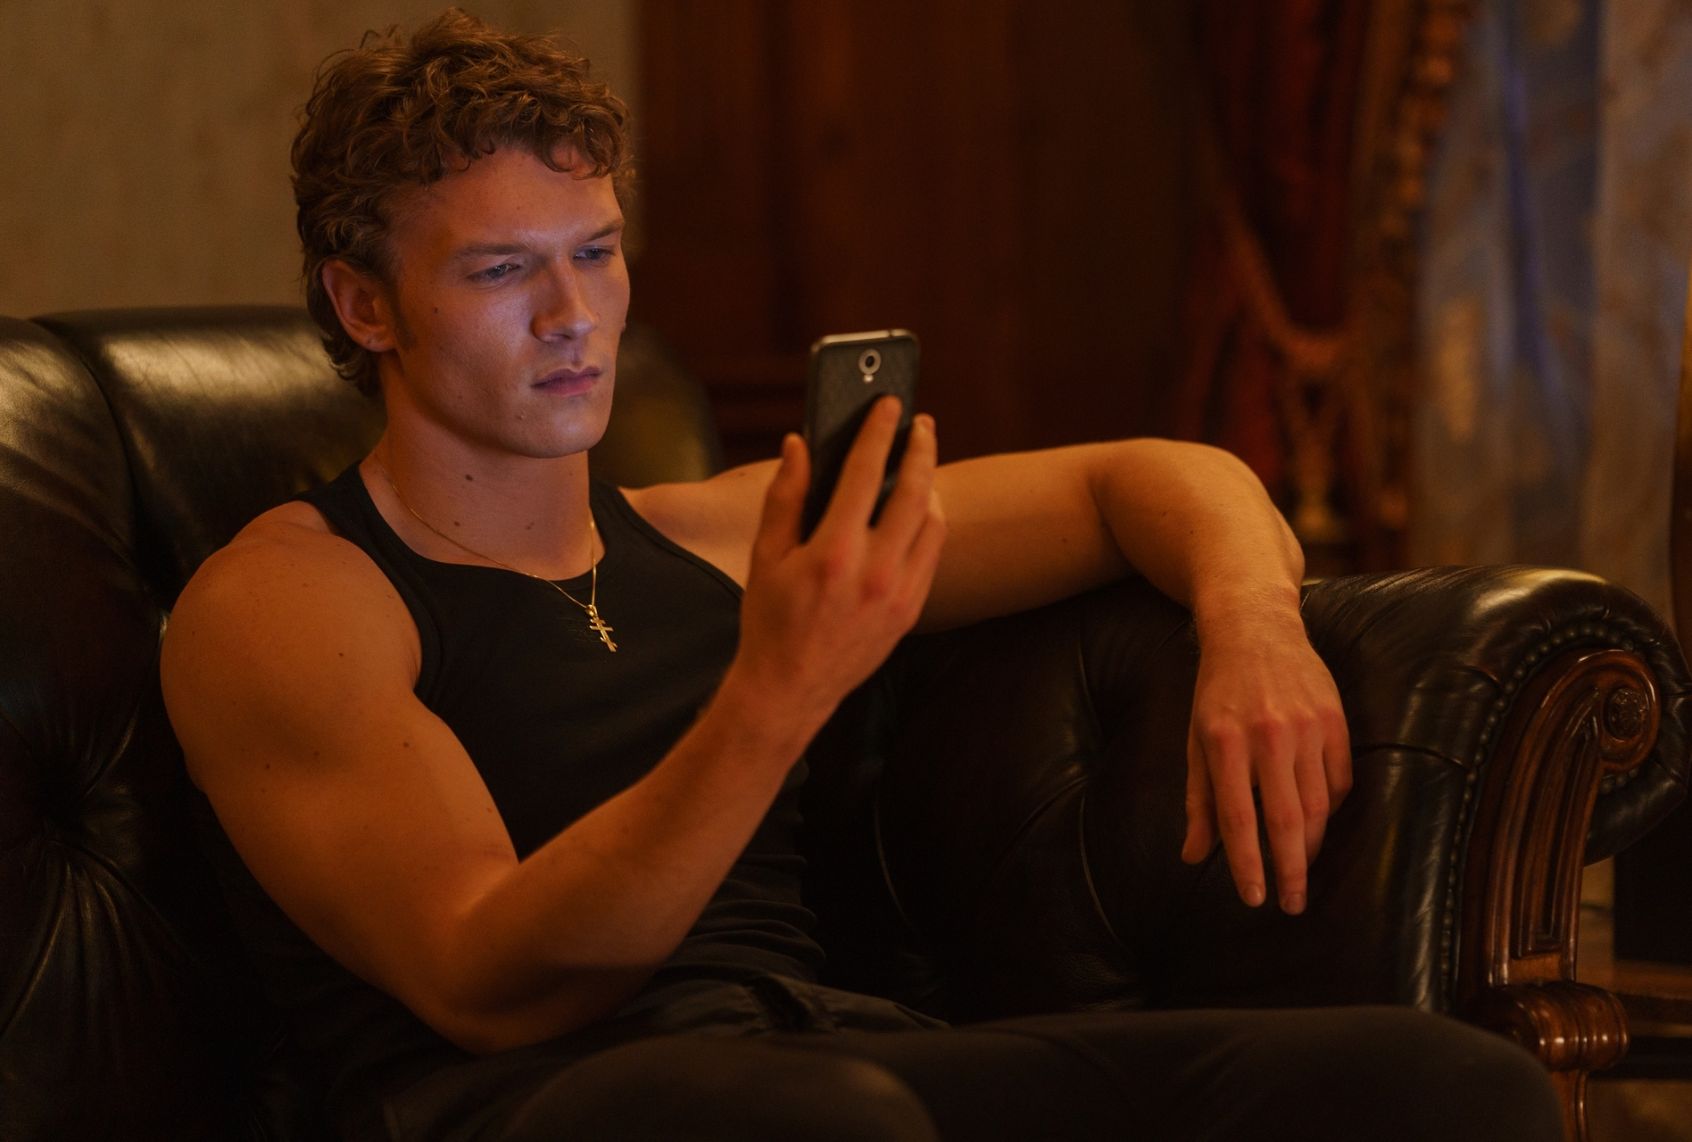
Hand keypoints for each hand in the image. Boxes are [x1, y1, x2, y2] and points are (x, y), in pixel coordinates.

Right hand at [732, 398, 946, 731]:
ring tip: (920, 464)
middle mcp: (875, 571)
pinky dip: (929, 523)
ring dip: (930, 485)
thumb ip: (785, 496)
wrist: (790, 688)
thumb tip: (798, 444)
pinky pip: (932, 553)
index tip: (889, 404)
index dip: (879, 431)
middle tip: (921, 424)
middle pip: (915, 491)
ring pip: (933, 522)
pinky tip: (918, 510)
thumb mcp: (766, 556)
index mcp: (833, 552)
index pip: (866, 473)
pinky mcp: (911, 610)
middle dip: (921, 449)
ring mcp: (899, 593)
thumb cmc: (770, 620)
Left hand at [1180, 611, 1350, 913]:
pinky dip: (1330, 809)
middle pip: (1285, 820)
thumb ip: (1198, 800)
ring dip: (1310, 846)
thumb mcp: (1196, 740)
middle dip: (1290, 871)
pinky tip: (1317, 824)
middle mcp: (1268, 736)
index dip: (1247, 864)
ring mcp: (1307, 727)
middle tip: (1292, 905)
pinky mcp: (1335, 720)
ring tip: (1300, 870)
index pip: (1238, 818)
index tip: (1254, 898)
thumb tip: (1195, 856)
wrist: (1254, 628)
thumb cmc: (1217, 691)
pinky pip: (1339, 780)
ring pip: (1318, 806)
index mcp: (1225, 742)